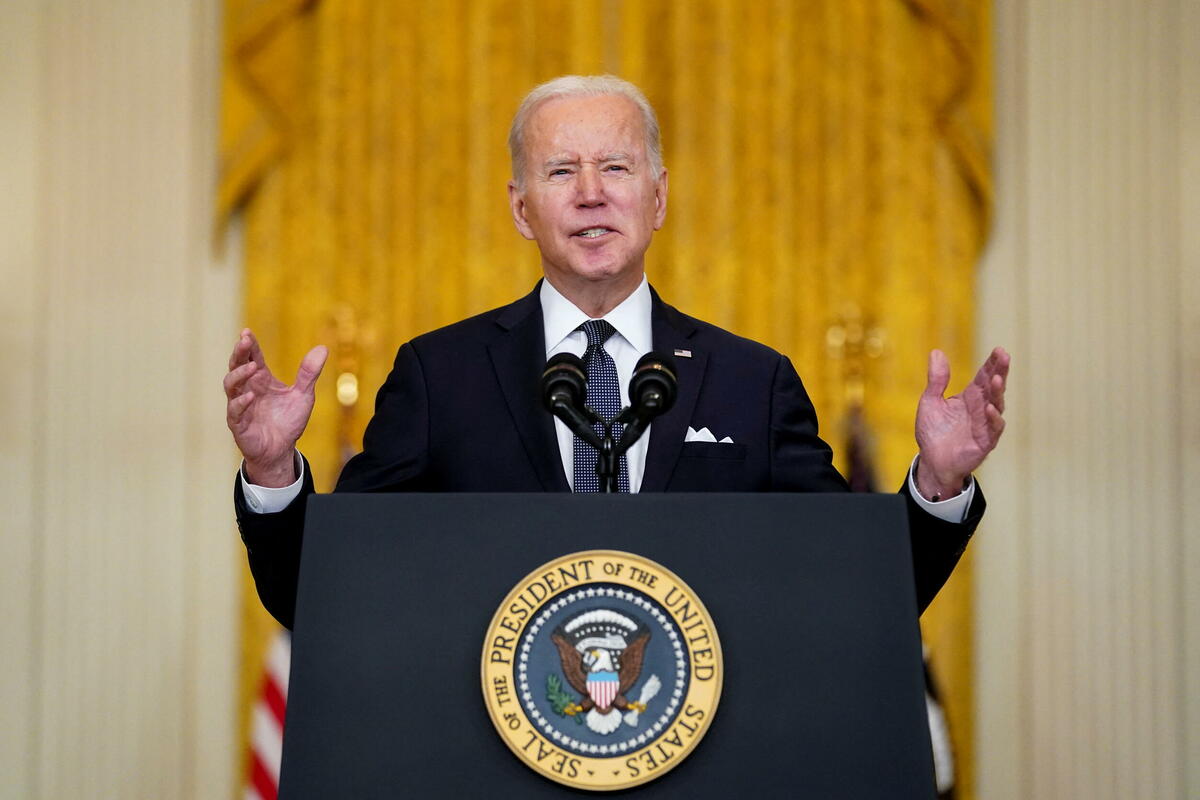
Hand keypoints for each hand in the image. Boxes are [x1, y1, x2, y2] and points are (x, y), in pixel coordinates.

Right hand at [224, 328, 327, 486]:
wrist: (281, 450)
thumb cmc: (288, 421)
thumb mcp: (303, 395)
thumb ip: (309, 373)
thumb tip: (323, 348)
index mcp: (260, 379)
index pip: (251, 357)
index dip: (249, 345)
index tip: (247, 332)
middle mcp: (247, 389)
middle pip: (236, 366)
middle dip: (239, 353)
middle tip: (244, 341)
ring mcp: (240, 406)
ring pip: (230, 385)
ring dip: (239, 375)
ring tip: (252, 367)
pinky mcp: (239, 424)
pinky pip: (235, 411)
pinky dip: (241, 403)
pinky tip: (250, 397)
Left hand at [914, 346, 1009, 499]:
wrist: (932, 461)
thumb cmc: (934, 432)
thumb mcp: (931, 401)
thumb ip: (936, 379)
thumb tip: (937, 352)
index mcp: (971, 397)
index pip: (984, 376)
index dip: (992, 364)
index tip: (999, 350)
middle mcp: (981, 408)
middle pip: (994, 387)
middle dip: (1000, 371)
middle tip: (1004, 356)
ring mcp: (985, 425)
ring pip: (997, 405)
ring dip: (998, 393)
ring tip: (997, 379)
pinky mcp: (985, 441)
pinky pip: (993, 429)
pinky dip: (993, 419)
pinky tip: (990, 409)